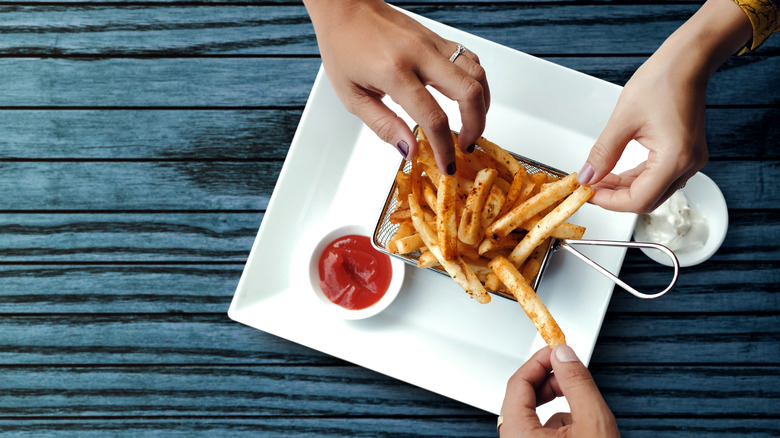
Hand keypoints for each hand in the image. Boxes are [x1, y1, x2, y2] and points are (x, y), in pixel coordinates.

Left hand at [303, 0, 489, 174]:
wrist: (346, 8)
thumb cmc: (344, 48)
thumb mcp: (353, 97)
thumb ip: (384, 126)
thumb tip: (410, 150)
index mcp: (394, 72)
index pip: (433, 117)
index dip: (444, 146)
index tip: (447, 163)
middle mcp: (419, 54)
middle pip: (469, 92)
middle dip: (476, 126)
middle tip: (466, 145)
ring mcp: (432, 43)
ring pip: (477, 73)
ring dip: (482, 105)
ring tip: (471, 126)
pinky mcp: (437, 38)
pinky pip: (469, 59)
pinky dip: (477, 83)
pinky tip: (468, 99)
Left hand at [499, 345, 618, 436]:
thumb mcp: (593, 422)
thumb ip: (577, 384)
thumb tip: (564, 355)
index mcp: (518, 434)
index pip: (518, 383)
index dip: (540, 361)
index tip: (556, 350)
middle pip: (522, 397)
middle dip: (549, 381)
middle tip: (569, 370)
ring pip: (532, 414)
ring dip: (555, 403)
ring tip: (579, 402)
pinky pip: (539, 431)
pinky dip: (558, 423)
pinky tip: (580, 427)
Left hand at [577, 50, 709, 213]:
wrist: (687, 62)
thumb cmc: (662, 82)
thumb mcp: (623, 120)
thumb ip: (603, 153)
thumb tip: (588, 175)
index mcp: (675, 158)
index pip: (639, 200)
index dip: (609, 201)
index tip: (588, 194)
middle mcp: (687, 164)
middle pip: (647, 200)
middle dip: (615, 197)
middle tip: (590, 187)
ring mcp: (690, 160)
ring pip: (652, 191)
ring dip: (624, 189)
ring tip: (598, 178)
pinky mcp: (686, 154)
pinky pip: (658, 177)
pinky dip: (635, 178)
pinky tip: (615, 172)